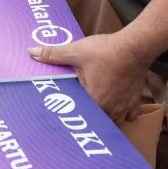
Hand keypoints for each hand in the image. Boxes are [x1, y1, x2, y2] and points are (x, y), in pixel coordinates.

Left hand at [29, 33, 149, 122]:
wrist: (135, 47)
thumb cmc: (107, 51)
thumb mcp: (76, 51)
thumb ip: (53, 54)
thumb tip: (32, 52)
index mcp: (94, 102)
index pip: (78, 115)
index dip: (70, 112)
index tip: (63, 110)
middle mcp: (110, 110)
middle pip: (95, 121)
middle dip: (86, 116)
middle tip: (76, 110)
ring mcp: (124, 107)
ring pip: (112, 121)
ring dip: (103, 117)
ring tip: (93, 109)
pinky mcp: (134, 100)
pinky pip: (128, 115)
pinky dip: (122, 113)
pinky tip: (116, 105)